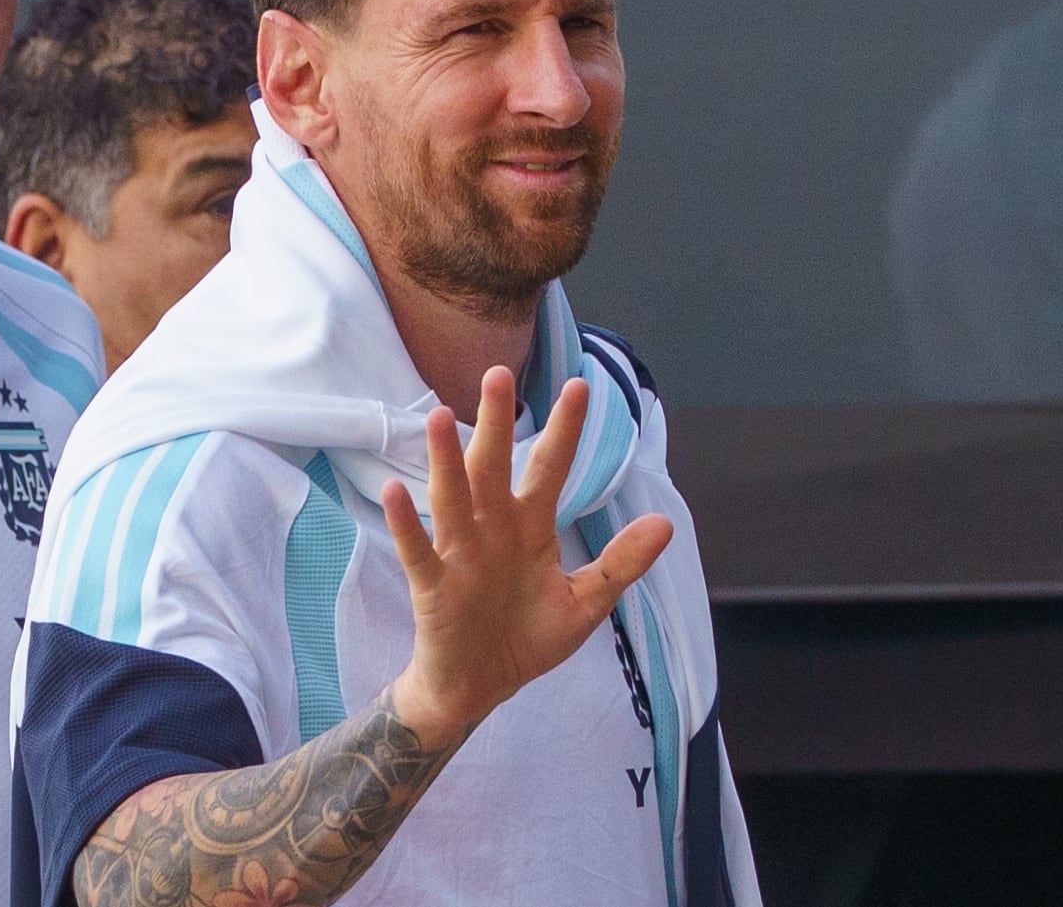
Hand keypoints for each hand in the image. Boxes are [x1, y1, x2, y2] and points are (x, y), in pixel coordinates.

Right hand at [381, 365, 672, 744]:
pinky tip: (397, 491)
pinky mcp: (432, 585)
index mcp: (530, 528)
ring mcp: (459, 554)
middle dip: (494, 423)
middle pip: (492, 466)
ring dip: (444, 459)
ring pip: (451, 497)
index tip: (580, 387)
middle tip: (496, 374)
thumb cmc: (526, 638)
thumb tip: (666, 523)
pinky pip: (418, 549)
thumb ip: (620, 563)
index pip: (549, 469)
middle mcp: (492, 530)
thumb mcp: (585, 603)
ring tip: (438, 417)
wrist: (480, 688)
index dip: (564, 431)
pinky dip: (407, 522)